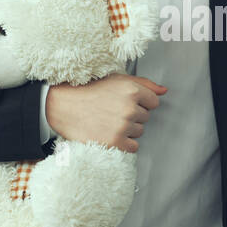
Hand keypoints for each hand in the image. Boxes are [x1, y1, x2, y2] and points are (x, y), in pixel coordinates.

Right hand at [46, 73, 166, 152]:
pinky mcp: (115, 142)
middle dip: (133, 115)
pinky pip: (133, 147)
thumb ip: (144, 84)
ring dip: (128, 129)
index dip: (141, 102)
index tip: (125, 102)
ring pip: (139, 132)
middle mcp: (129, 108)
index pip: (154, 102)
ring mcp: (122, 126)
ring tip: (109, 120)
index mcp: (132, 90)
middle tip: (113, 111)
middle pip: (146, 118)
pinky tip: (109, 132)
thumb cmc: (89, 90)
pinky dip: (123, 143)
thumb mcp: (117, 80)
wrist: (62, 105)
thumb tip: (164, 91)